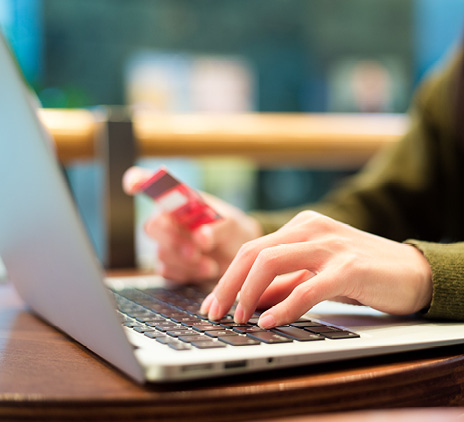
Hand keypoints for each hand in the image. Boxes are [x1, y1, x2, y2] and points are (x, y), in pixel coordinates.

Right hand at [122, 166, 261, 282]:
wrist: (239, 256)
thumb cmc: (232, 231)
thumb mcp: (232, 224)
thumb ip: (217, 228)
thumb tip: (201, 237)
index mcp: (179, 200)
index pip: (152, 184)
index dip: (139, 181)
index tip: (133, 184)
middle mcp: (168, 219)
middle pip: (153, 226)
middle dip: (174, 240)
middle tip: (196, 251)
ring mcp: (166, 243)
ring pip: (162, 253)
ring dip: (186, 261)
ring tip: (210, 264)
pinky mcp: (170, 265)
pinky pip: (168, 271)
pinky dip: (187, 273)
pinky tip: (205, 269)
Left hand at [200, 211, 432, 327]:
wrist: (411, 271)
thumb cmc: (360, 273)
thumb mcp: (313, 274)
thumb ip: (282, 284)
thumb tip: (247, 301)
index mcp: (300, 226)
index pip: (252, 249)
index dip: (227, 277)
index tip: (213, 303)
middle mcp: (311, 228)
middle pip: (254, 253)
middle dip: (228, 284)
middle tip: (215, 313)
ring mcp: (330, 245)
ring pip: (272, 261)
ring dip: (248, 292)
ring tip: (239, 318)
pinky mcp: (350, 267)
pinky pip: (308, 287)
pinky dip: (285, 306)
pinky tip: (270, 322)